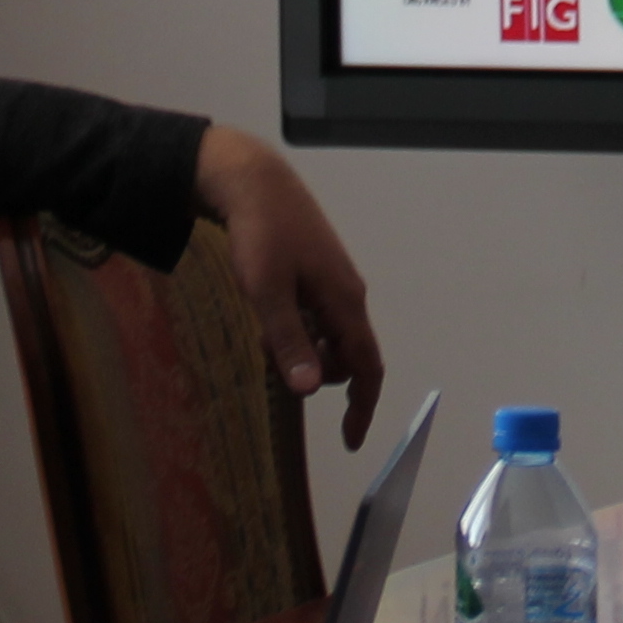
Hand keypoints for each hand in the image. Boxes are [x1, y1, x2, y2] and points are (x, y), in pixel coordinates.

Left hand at [201, 127, 385, 449]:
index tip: (349, 440)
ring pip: (330, 335)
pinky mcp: (318, 271)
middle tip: (273, 363)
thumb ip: (288, 341)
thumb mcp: (267, 292)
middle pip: (347, 355)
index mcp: (344, 301)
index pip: (366, 366)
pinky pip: (318, 316)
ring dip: (304, 348)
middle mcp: (348, 294)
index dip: (362, 406)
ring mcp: (334, 281)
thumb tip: (308, 390)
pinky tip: (267, 314)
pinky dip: (298, 328)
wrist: (255, 182)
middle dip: (318, 372)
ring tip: (263, 335)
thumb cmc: (261, 235)